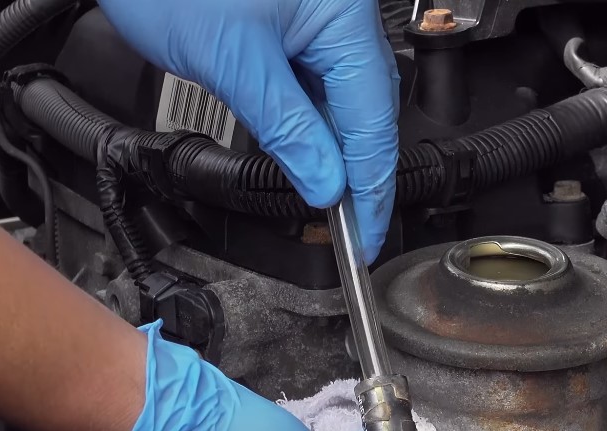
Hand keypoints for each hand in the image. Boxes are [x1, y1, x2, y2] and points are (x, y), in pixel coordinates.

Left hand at [98, 0, 398, 262]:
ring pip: (344, 97)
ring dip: (335, 149)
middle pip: (368, 106)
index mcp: (343, 11)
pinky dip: (311, 121)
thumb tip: (325, 183)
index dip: (370, 184)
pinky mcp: (295, 22)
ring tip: (329, 197)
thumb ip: (286, 129)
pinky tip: (306, 152)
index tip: (365, 233)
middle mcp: (342, 10)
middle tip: (352, 226)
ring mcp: (320, 14)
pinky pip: (317, 80)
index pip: (373, 115)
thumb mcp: (232, 62)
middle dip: (359, 171)